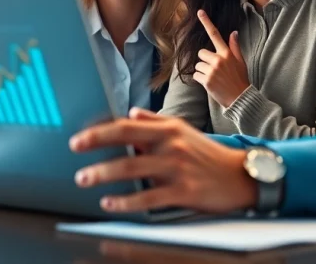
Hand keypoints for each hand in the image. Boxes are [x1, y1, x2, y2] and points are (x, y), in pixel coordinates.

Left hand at [69, 108, 256, 213]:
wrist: (241, 175)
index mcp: (169, 129)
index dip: (101, 131)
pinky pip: (149, 197)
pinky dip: (126, 201)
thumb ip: (155, 122)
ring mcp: (177, 168)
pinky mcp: (183, 191)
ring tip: (84, 178)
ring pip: (133, 168)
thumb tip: (130, 113)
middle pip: (126, 142)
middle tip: (74, 151)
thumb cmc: (208, 154)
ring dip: (104, 173)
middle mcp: (171, 145)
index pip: (127, 126)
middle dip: (96, 145)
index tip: (78, 139)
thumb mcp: (184, 130)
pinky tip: (109, 202)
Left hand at [193, 10, 249, 107]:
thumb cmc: (240, 79)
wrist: (240, 98)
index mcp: (227, 53)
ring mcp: (212, 70)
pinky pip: (196, 75)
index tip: (200, 12)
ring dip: (202, 71)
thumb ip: (234, 47)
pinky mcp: (206, 81)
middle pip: (201, 53)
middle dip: (205, 60)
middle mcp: (218, 60)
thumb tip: (233, 32)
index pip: (215, 35)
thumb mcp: (241, 62)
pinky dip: (200, 80)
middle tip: (214, 69)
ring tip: (214, 78)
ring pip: (198, 65)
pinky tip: (210, 84)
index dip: (207, 22)